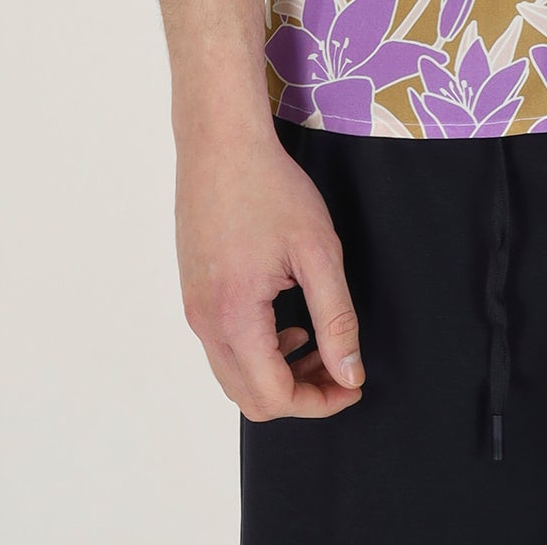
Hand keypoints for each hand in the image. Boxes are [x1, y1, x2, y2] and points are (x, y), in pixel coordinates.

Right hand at [175, 123, 363, 419]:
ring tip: (317, 341)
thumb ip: (337, 318)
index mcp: (234, 316)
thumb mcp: (318, 251)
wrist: (220, 144)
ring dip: (278, 373)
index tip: (353, 385)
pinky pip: (222, 347)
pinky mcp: (193, 293)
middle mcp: (204, 322)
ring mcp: (193, 309)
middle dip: (301, 393)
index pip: (274, 396)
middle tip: (339, 366)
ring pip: (234, 376)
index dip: (320, 402)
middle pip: (250, 398)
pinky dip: (258, 352)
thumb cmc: (269, 187)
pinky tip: (288, 320)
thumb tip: (350, 373)